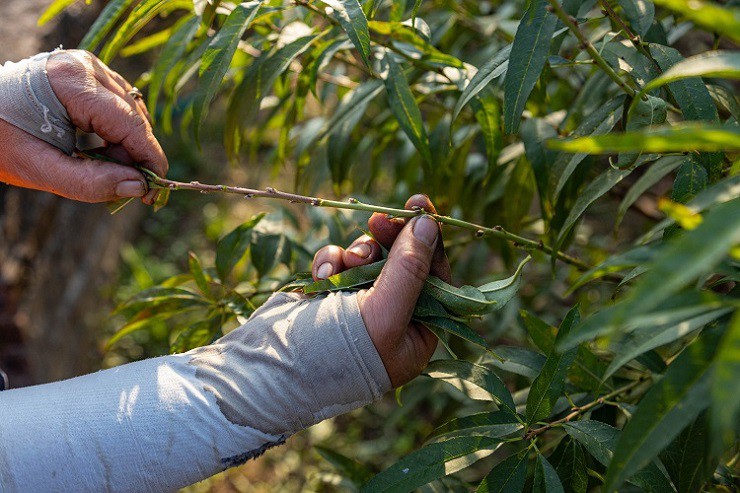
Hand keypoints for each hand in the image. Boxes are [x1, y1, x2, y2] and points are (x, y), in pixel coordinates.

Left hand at [0, 50, 166, 202]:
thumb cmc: (0, 140)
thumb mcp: (38, 168)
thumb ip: (88, 183)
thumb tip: (137, 187)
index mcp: (71, 83)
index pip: (130, 124)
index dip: (149, 160)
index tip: (154, 193)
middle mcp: (86, 65)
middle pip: (135, 117)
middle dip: (135, 155)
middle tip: (123, 186)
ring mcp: (90, 65)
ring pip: (133, 111)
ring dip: (128, 145)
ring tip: (105, 166)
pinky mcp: (90, 71)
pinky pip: (122, 105)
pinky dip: (119, 132)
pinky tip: (102, 149)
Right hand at [312, 195, 450, 386]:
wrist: (266, 369)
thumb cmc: (333, 354)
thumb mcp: (382, 314)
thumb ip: (408, 269)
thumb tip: (430, 225)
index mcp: (415, 335)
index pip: (435, 278)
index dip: (429, 241)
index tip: (418, 206)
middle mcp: (391, 320)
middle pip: (403, 263)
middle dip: (389, 240)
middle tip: (377, 219)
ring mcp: (358, 307)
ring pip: (369, 259)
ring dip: (356, 254)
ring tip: (344, 264)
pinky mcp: (328, 296)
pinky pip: (339, 264)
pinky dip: (330, 262)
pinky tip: (321, 276)